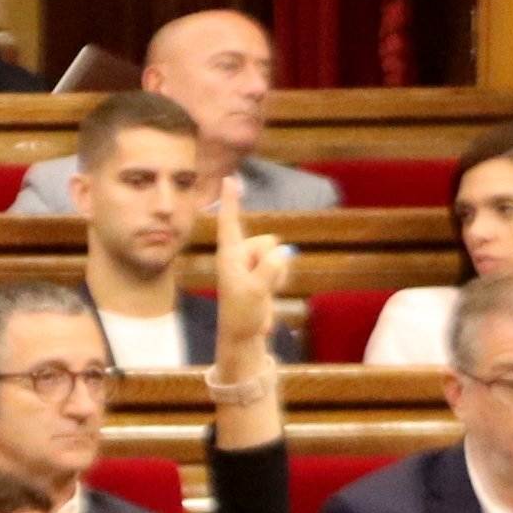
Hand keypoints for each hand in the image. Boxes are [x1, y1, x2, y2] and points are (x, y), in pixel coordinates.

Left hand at [208, 178, 291, 379]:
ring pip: (279, 253)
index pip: (231, 223)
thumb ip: (268, 271)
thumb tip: (282, 254)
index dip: (232, 201)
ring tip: (261, 291)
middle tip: (257, 285)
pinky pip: (283, 265)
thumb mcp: (254, 292)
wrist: (244, 333)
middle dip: (271, 260)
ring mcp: (252, 264)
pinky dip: (281, 278)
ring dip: (277, 272)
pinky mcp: (263, 273)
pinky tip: (268, 292)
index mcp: (229, 256)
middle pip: (269, 241)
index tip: (229, 178)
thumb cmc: (241, 314)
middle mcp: (239, 256)